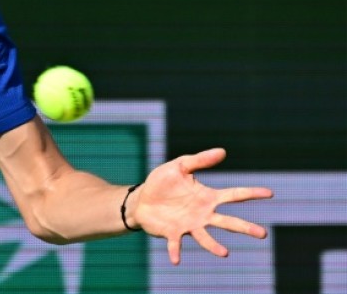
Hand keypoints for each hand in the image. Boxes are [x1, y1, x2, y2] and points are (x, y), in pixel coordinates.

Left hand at [132, 147, 272, 264]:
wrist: (142, 199)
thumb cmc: (162, 182)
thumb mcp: (180, 166)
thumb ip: (199, 160)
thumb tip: (222, 151)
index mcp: (207, 197)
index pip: (234, 195)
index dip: (251, 193)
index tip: (270, 193)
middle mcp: (202, 214)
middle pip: (228, 222)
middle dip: (245, 228)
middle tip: (263, 234)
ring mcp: (189, 225)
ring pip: (206, 237)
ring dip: (214, 246)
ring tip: (225, 253)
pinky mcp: (172, 233)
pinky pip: (175, 244)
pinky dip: (175, 251)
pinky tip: (176, 260)